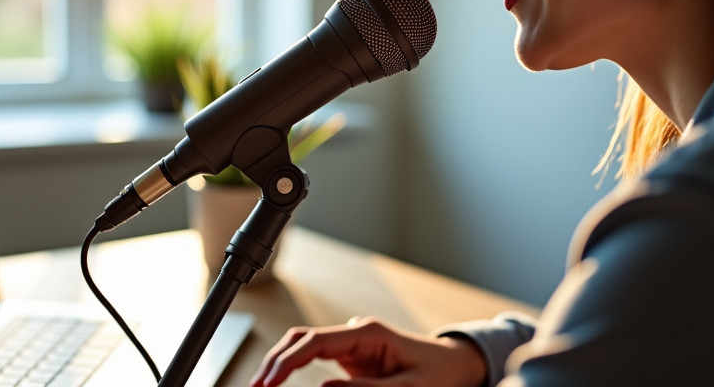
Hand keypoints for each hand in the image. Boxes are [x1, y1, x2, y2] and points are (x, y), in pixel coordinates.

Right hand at [249, 316, 486, 386]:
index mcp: (368, 334)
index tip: (269, 381)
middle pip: (302, 338)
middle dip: (275, 360)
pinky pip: (315, 356)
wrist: (457, 365)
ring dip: (281, 362)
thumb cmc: (440, 375)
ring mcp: (352, 342)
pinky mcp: (352, 355)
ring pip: (304, 345)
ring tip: (263, 383)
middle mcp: (355, 333)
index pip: (314, 341)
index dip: (287, 361)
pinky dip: (294, 368)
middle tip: (257, 385)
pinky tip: (281, 380)